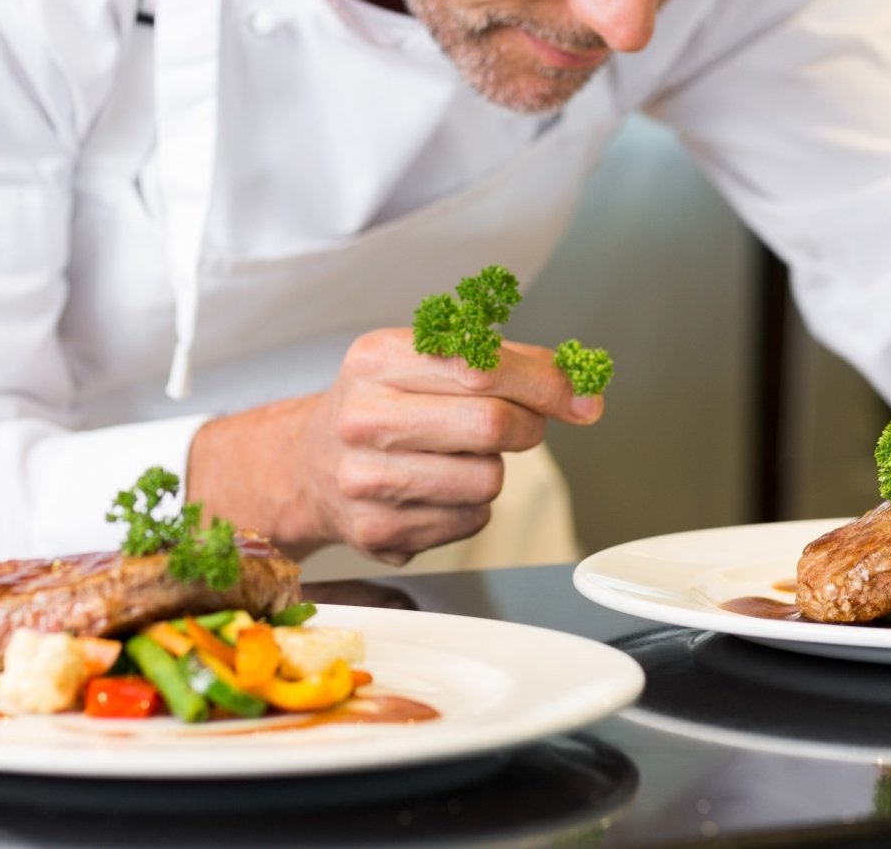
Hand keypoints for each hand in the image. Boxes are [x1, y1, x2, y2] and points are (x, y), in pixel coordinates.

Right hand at [185, 330, 600, 563]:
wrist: (309, 465)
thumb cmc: (383, 404)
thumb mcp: (425, 358)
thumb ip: (504, 362)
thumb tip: (582, 390)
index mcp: (377, 359)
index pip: (483, 366)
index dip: (547, 384)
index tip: (582, 399)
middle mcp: (362, 418)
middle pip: (491, 424)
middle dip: (527, 427)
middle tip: (521, 425)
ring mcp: (367, 480)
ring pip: (487, 480)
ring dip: (492, 468)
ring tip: (459, 455)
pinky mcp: (379, 533)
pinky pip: (470, 520)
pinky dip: (471, 504)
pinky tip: (437, 487)